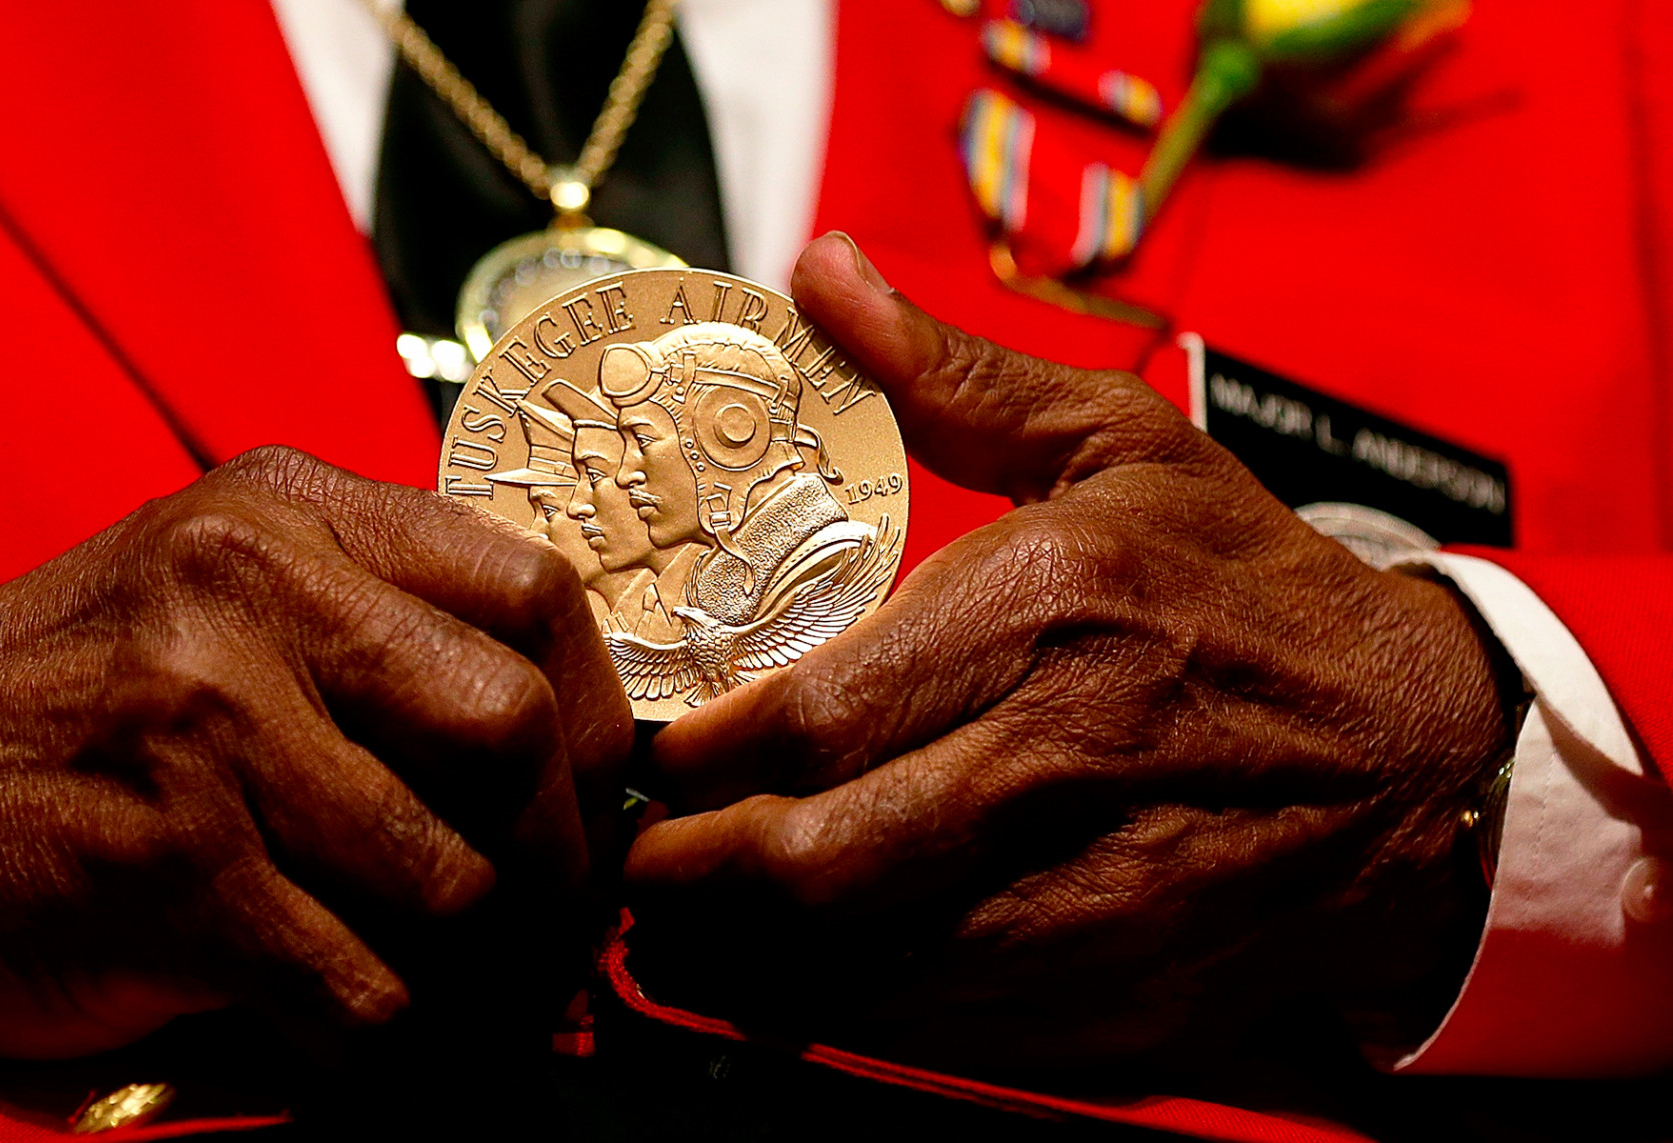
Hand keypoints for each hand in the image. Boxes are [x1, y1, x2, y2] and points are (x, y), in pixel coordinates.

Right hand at [0, 446, 630, 1058]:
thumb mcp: (215, 587)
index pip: (534, 593)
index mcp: (286, 511)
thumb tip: (567, 745)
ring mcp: (203, 732)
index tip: (599, 796)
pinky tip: (382, 1037)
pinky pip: (363, 994)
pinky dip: (401, 1044)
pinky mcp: (163, 876)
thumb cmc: (64, 698)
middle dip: (561, 857)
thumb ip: (376, 623)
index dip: (601, 716)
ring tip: (478, 990)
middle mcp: (248, 596)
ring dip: (488, 970)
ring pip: (452, 883)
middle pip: (512, 732)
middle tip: (554, 921)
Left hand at [624, 235, 1507, 1070]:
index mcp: (1044, 609)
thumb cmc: (1244, 584)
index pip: (809, 718)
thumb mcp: (1116, 443)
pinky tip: (794, 977)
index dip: (693, 761)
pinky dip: (841, 1016)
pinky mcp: (1121, 1002)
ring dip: (739, 962)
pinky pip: (939, 1036)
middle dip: (684, 880)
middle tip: (631, 858)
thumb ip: (951, 373)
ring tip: (678, 927)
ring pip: (860, 973)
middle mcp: (1065, 762)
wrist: (1417, 753)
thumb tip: (820, 272)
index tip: (648, 756)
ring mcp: (1098, 901)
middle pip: (815, 864)